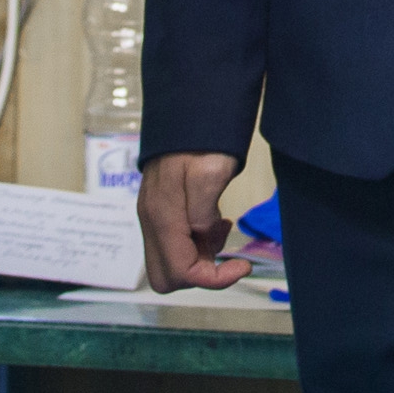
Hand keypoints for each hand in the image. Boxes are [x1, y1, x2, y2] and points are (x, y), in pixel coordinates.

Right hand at [136, 151, 247, 291]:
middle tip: (222, 248)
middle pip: (166, 278)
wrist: (188, 114)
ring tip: (220, 225)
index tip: (241, 265)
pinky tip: (213, 219)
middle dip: (199, 273)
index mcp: (162, 217)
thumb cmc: (201, 141)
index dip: (214, 279)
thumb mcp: (211, 173)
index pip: (180, 272)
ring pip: (171, 263)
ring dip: (199, 256)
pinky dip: (196, 242)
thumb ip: (202, 213)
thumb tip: (201, 239)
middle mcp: (151, 222)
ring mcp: (153, 218)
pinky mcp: (160, 211)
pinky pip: (174, 243)